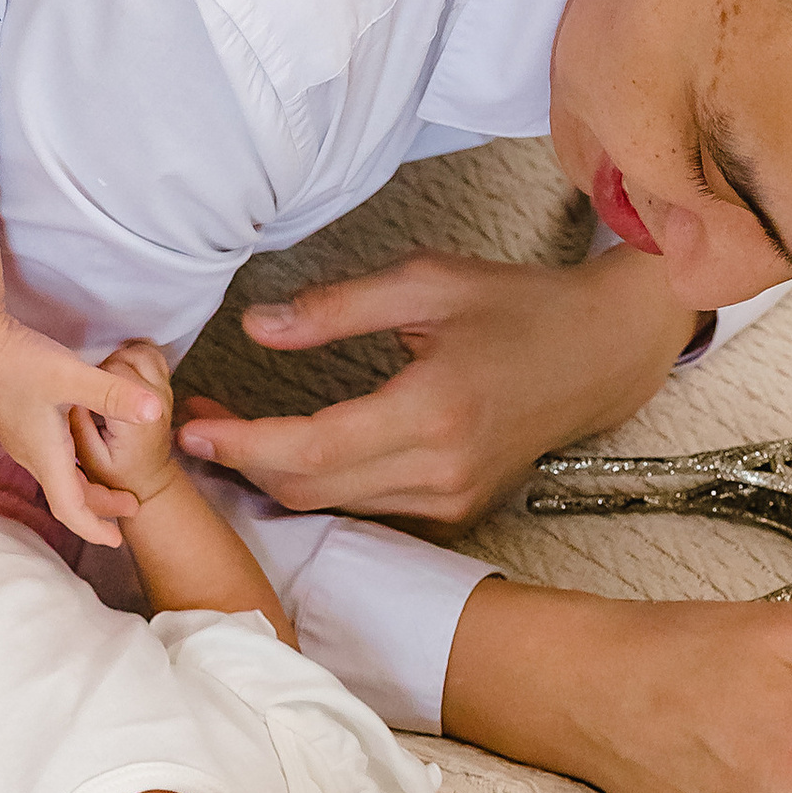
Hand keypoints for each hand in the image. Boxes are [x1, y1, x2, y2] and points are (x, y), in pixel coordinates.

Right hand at [0, 307, 168, 549]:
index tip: (116, 540)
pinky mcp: (16, 421)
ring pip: (58, 476)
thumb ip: (113, 393)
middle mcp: (31, 454)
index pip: (71, 509)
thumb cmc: (16, 361)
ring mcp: (21, 439)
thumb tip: (155, 411)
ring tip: (111, 479)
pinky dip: (72, 463)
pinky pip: (48, 457)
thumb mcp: (70, 376)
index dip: (94, 529)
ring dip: (86, 483)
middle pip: (68, 495)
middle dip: (100, 504)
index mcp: (46, 455)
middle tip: (130, 504)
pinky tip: (80, 442)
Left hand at [176, 247, 700, 526]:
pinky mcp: (455, 509)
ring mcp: (450, 499)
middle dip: (243, 463)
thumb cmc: (517, 308)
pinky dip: (318, 485)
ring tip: (230, 434)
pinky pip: (365, 507)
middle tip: (197, 423)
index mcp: (433, 411)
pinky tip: (288, 451)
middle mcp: (440, 470)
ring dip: (273, 476)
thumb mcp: (426, 283)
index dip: (241, 443)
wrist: (601, 354)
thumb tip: (257, 326)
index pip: (311, 449)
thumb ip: (336, 308)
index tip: (190, 425)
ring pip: (332, 506)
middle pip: (309, 489)